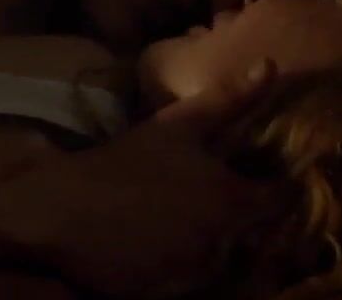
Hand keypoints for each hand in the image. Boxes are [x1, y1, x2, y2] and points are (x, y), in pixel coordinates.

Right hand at [24, 58, 284, 298]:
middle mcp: (223, 242)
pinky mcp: (169, 293)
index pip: (278, 201)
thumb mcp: (179, 125)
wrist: (63, 210)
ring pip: (223, 261)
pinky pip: (191, 283)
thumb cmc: (125, 161)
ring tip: (181, 221)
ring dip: (213, 244)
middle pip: (253, 236)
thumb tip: (270, 65)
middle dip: (242, 219)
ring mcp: (196, 273)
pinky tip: (161, 243)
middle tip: (210, 198)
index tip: (264, 177)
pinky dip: (184, 266)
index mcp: (232, 200)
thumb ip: (229, 99)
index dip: (275, 188)